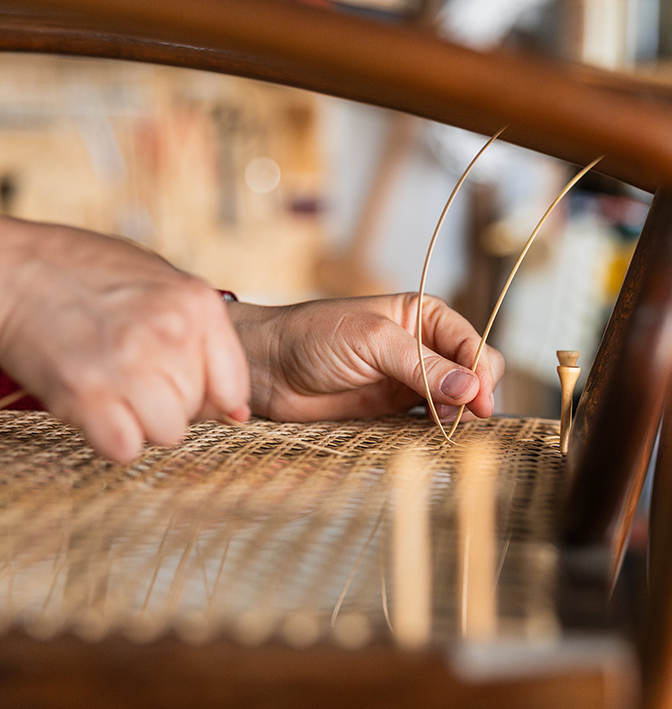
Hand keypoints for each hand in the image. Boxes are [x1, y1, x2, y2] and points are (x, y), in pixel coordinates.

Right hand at [0, 202, 250, 462]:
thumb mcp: (162, 283)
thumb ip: (205, 337)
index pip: (234, 386)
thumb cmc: (89, 275)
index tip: (183, 386)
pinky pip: (125, 448)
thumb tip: (237, 410)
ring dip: (143, 423)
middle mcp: (170, 333)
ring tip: (116, 392)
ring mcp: (129, 365)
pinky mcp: (86, 395)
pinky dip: (111, 439)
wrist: (10, 272)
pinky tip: (96, 408)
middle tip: (134, 375)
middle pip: (198, 410)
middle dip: (170, 403)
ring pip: (168, 434)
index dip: (210, 395)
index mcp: (197, 304)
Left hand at [228, 294, 503, 422]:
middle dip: (474, 394)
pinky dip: (437, 429)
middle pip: (471, 373)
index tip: (479, 401)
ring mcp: (408, 379)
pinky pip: (429, 420)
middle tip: (459, 416)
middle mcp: (422, 346)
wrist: (270, 366)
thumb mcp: (372, 340)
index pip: (470, 343)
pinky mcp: (393, 409)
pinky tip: (433, 436)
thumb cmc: (314, 336)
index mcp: (423, 315)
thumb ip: (421, 365)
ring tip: (445, 426)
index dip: (481, 371)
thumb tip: (471, 389)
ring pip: (454, 399)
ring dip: (458, 415)